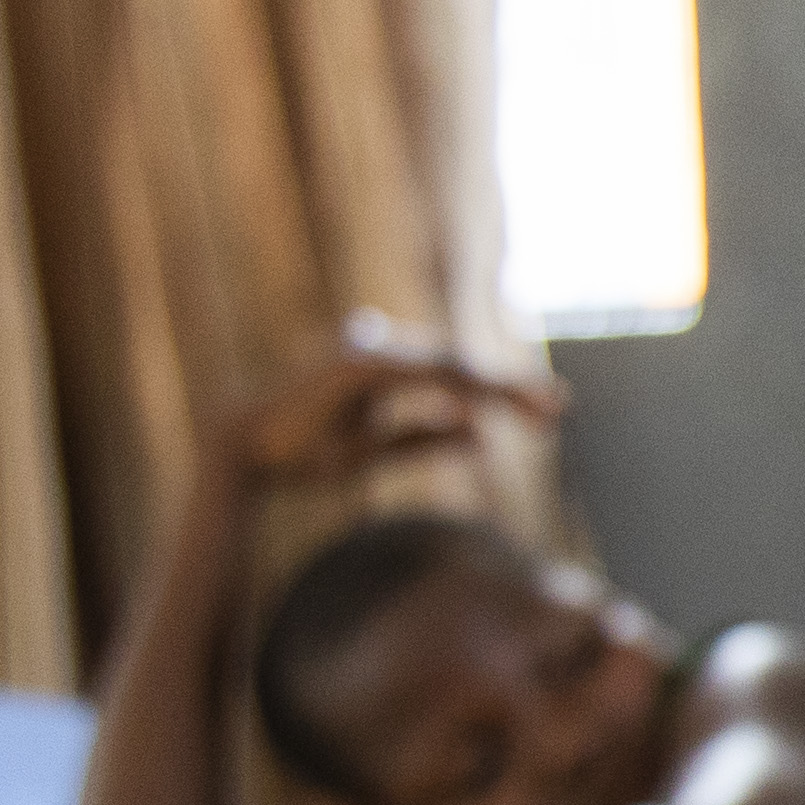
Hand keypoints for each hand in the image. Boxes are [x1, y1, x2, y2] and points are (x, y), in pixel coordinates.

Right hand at [221, 315, 563, 490]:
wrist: (243, 449)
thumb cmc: (303, 453)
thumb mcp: (375, 453)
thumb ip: (425, 440)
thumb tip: (481, 436)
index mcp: (389, 369)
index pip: (458, 377)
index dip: (504, 392)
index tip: (547, 412)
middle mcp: (384, 351)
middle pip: (463, 367)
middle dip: (513, 388)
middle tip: (560, 411)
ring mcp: (371, 354)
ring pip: (451, 367)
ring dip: (498, 387)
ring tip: (540, 409)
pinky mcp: (359, 366)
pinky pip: (422, 375)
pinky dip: (456, 390)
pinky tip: (487, 409)